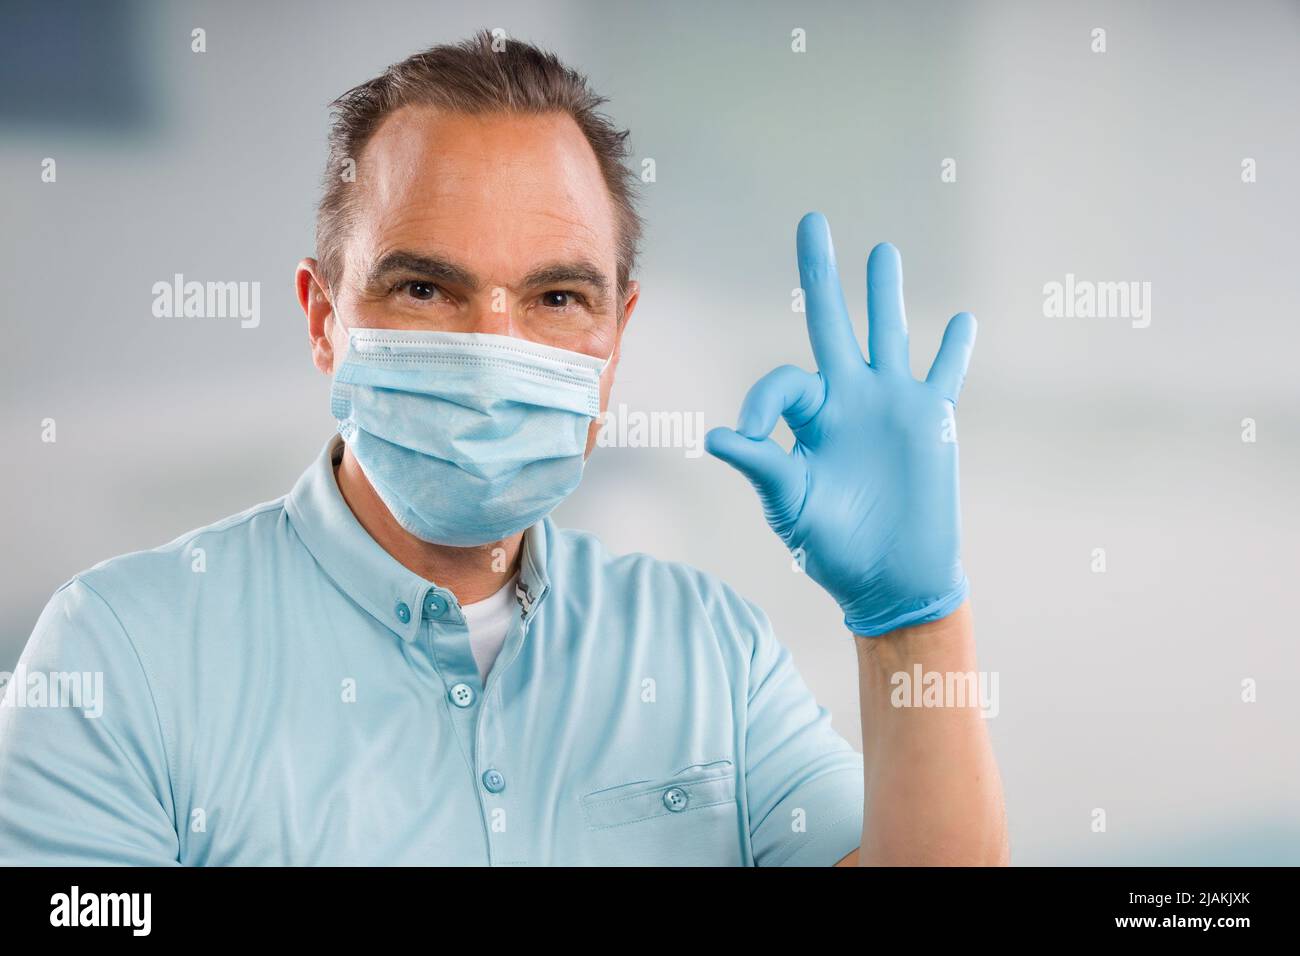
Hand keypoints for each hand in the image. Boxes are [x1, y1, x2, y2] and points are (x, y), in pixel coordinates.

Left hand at [705, 212, 975, 636]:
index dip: (763, 402)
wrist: (890, 578)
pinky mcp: (931, 419)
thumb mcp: (790, 504)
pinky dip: (954, 348)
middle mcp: (847, 400)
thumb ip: (762, 464)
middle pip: (832, 322)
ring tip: (882, 252)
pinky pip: (943, 374)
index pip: (783, 382)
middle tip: (811, 223)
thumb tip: (717, 436)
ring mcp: (891, 405)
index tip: (750, 437)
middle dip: (821, 274)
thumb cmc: (832, 546)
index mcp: (808, 418)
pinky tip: (961, 320)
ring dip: (885, 293)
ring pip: (888, 333)